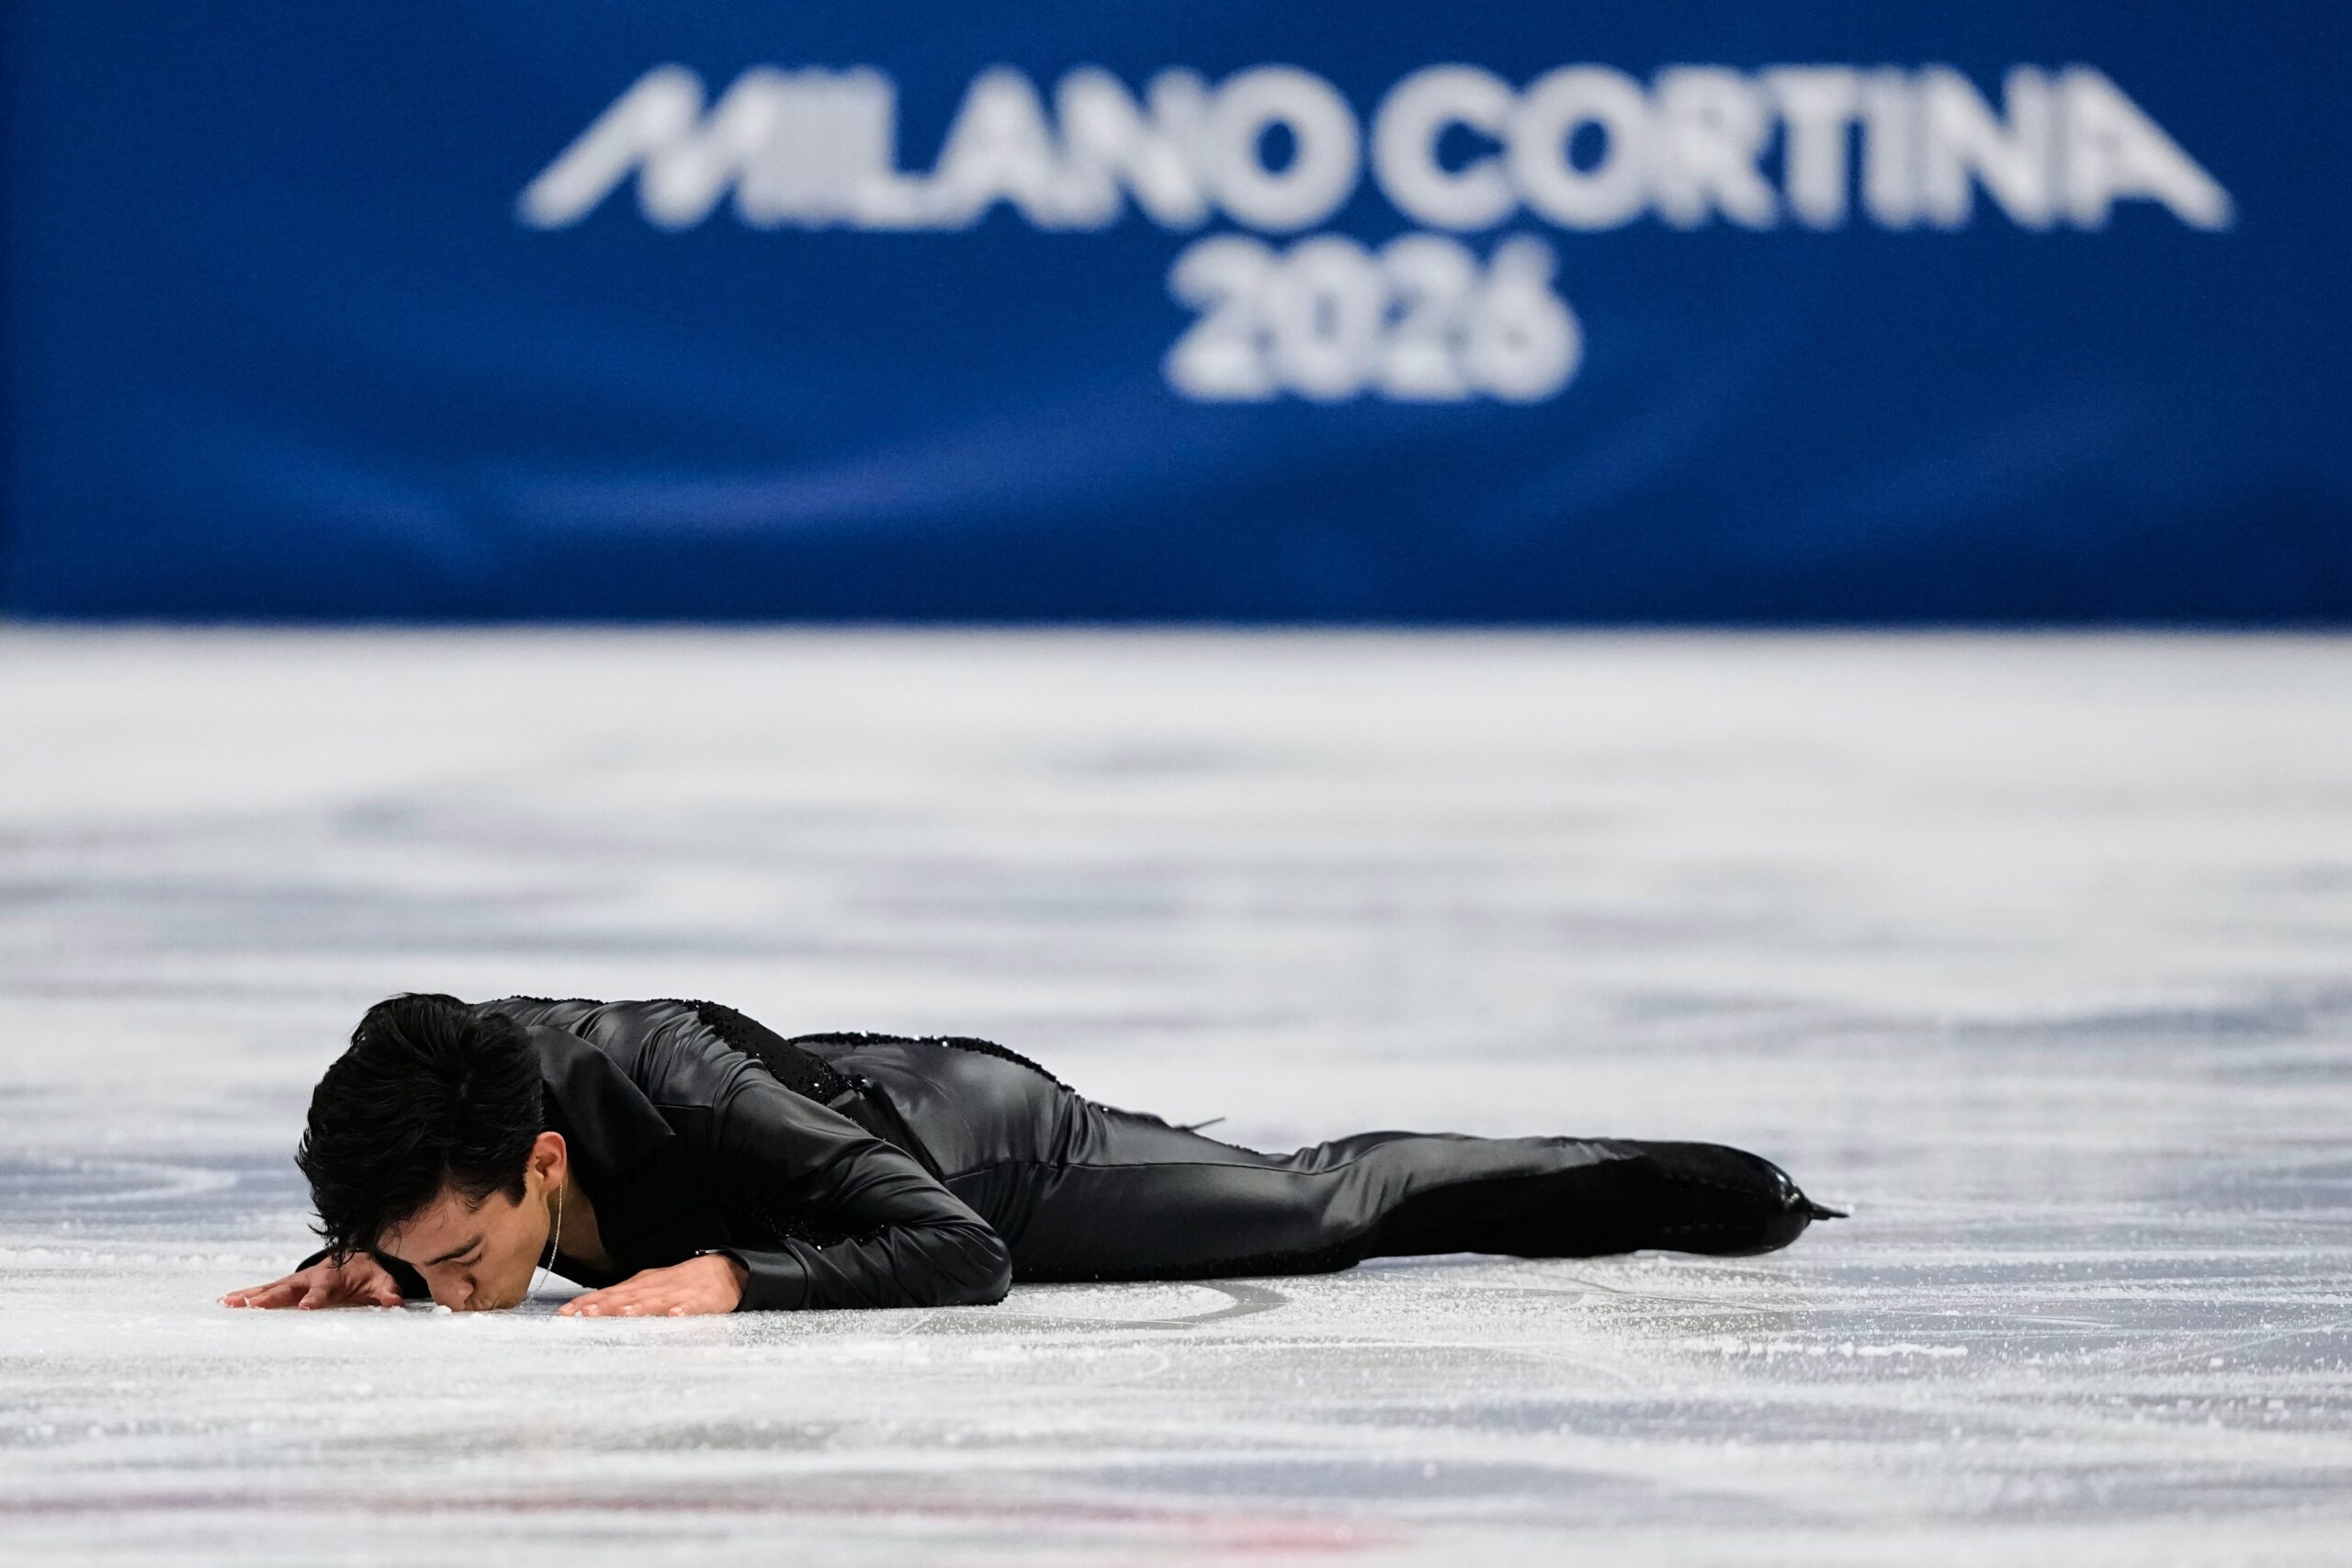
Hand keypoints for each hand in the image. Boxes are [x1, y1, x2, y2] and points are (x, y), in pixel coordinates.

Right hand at [220, 1253, 402, 1309]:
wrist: (357, 1258)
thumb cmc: (369, 1275)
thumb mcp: (383, 1282)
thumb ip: (388, 1292)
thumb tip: (394, 1302)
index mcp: (334, 1278)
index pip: (323, 1290)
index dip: (315, 1298)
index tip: (306, 1308)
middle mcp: (310, 1278)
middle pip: (289, 1288)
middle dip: (272, 1297)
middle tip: (252, 1305)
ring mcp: (295, 1281)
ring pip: (271, 1287)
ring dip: (250, 1295)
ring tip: (228, 1303)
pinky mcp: (286, 1285)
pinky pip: (264, 1288)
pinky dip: (246, 1293)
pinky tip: (225, 1300)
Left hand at [558, 1253, 746, 1317]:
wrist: (726, 1271)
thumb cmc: (682, 1284)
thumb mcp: (651, 1287)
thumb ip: (624, 1298)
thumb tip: (588, 1310)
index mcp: (643, 1285)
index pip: (610, 1293)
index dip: (589, 1303)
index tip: (566, 1314)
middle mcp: (657, 1287)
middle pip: (628, 1296)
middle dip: (607, 1305)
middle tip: (585, 1315)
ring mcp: (680, 1292)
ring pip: (657, 1300)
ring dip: (640, 1307)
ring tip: (623, 1314)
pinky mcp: (704, 1300)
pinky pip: (693, 1306)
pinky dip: (684, 1310)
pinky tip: (676, 1316)